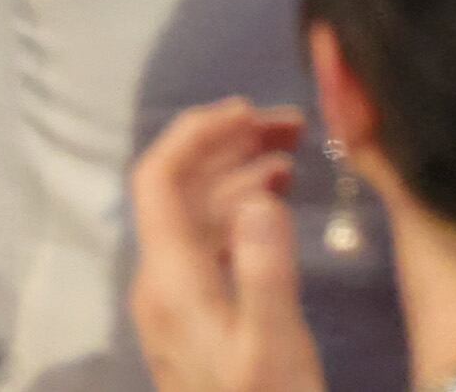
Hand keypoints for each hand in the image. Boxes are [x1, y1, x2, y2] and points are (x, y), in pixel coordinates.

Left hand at [128, 101, 321, 391]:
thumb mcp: (275, 344)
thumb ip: (265, 266)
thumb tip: (258, 193)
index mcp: (170, 280)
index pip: (161, 178)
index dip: (199, 132)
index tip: (253, 111)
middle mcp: (162, 283)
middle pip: (180, 189)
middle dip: (230, 145)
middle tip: (294, 127)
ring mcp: (176, 302)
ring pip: (196, 214)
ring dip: (237, 174)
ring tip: (293, 154)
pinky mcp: (196, 318)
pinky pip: (209, 243)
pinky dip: (240, 210)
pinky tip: (275, 206)